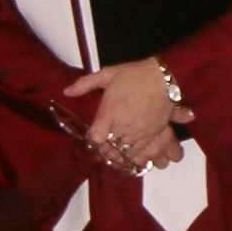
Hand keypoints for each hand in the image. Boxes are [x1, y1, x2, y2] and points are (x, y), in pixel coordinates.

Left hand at [62, 58, 193, 171]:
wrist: (164, 77)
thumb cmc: (135, 74)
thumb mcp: (108, 74)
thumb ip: (85, 84)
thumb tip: (66, 92)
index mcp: (109, 112)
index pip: (95, 137)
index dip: (92, 139)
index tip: (94, 135)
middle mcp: (123, 126)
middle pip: (109, 149)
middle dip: (105, 150)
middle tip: (105, 147)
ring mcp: (139, 133)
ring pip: (125, 155)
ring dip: (120, 155)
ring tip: (118, 152)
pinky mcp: (153, 135)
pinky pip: (143, 154)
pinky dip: (136, 156)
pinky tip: (133, 154)